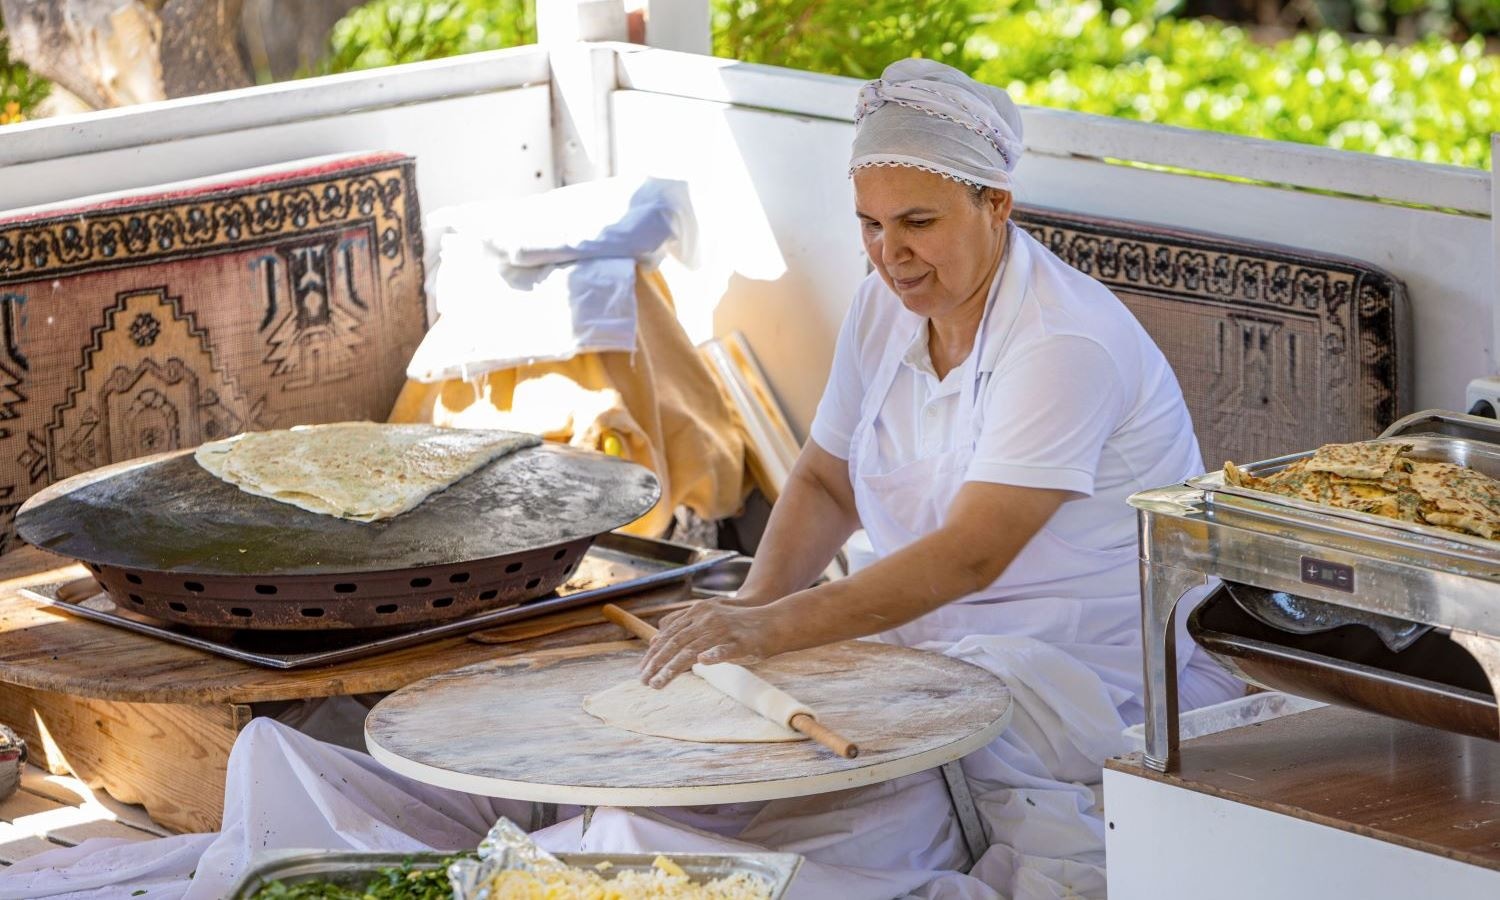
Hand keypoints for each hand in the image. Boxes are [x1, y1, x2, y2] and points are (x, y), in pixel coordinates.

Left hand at [639, 600, 775, 687]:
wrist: (773, 621)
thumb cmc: (739, 624)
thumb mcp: (708, 618)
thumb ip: (683, 625)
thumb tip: (654, 639)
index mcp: (698, 612)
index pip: (670, 634)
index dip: (654, 653)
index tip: (642, 670)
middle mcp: (708, 618)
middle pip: (676, 642)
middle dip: (657, 663)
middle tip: (643, 680)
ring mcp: (724, 630)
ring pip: (693, 649)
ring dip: (672, 668)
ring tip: (658, 683)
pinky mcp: (741, 642)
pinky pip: (725, 649)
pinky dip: (713, 655)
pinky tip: (701, 663)